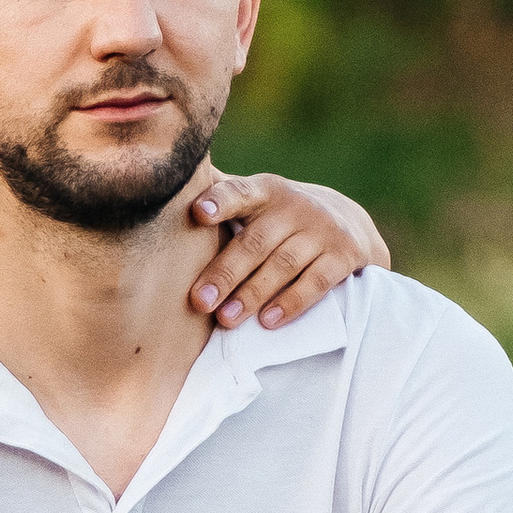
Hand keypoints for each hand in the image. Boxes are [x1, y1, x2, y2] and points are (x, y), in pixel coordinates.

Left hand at [188, 170, 388, 329]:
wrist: (347, 221)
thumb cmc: (279, 216)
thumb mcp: (255, 200)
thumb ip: (219, 196)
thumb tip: (165, 193)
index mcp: (265, 191)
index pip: (240, 192)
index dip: (220, 201)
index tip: (198, 213)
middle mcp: (295, 206)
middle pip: (256, 242)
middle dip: (226, 273)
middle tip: (200, 302)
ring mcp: (323, 230)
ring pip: (283, 265)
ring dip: (253, 294)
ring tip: (226, 320)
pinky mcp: (344, 255)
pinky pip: (317, 282)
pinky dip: (292, 302)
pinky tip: (268, 321)